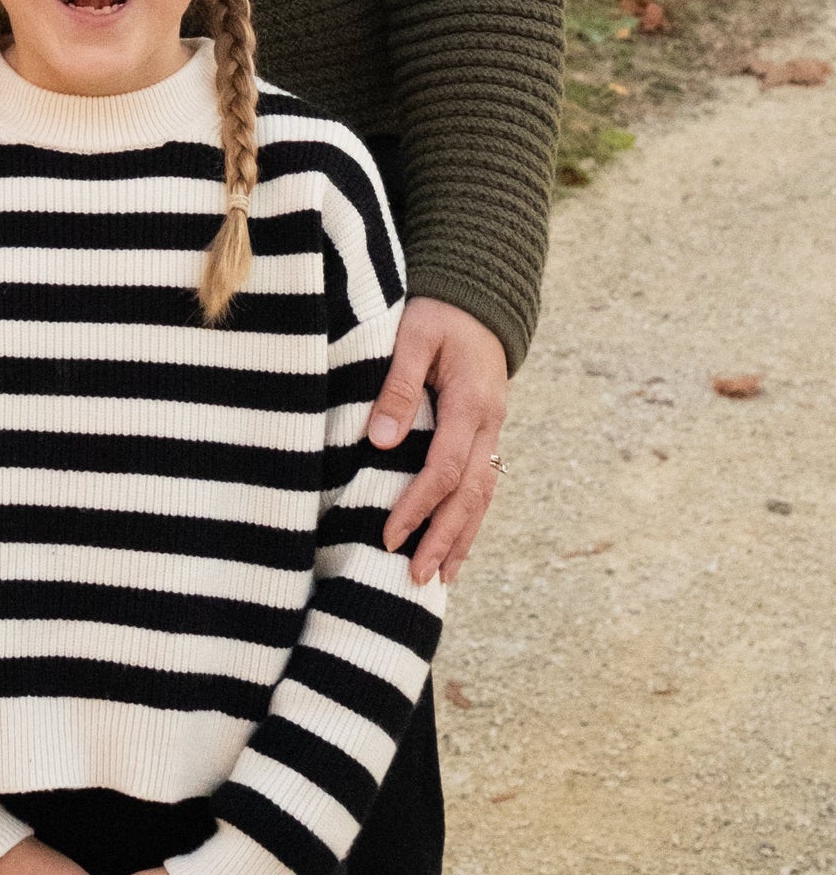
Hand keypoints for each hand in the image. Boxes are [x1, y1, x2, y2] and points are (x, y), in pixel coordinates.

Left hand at [370, 296, 508, 583]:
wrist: (477, 295)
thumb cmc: (437, 311)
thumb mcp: (413, 336)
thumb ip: (398, 385)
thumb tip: (380, 441)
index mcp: (471, 403)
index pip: (444, 469)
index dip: (417, 506)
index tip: (388, 535)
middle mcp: (489, 424)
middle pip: (470, 495)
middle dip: (443, 538)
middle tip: (416, 577)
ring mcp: (493, 430)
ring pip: (483, 495)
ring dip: (462, 538)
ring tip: (440, 579)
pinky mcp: (487, 431)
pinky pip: (483, 482)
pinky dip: (471, 517)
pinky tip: (457, 543)